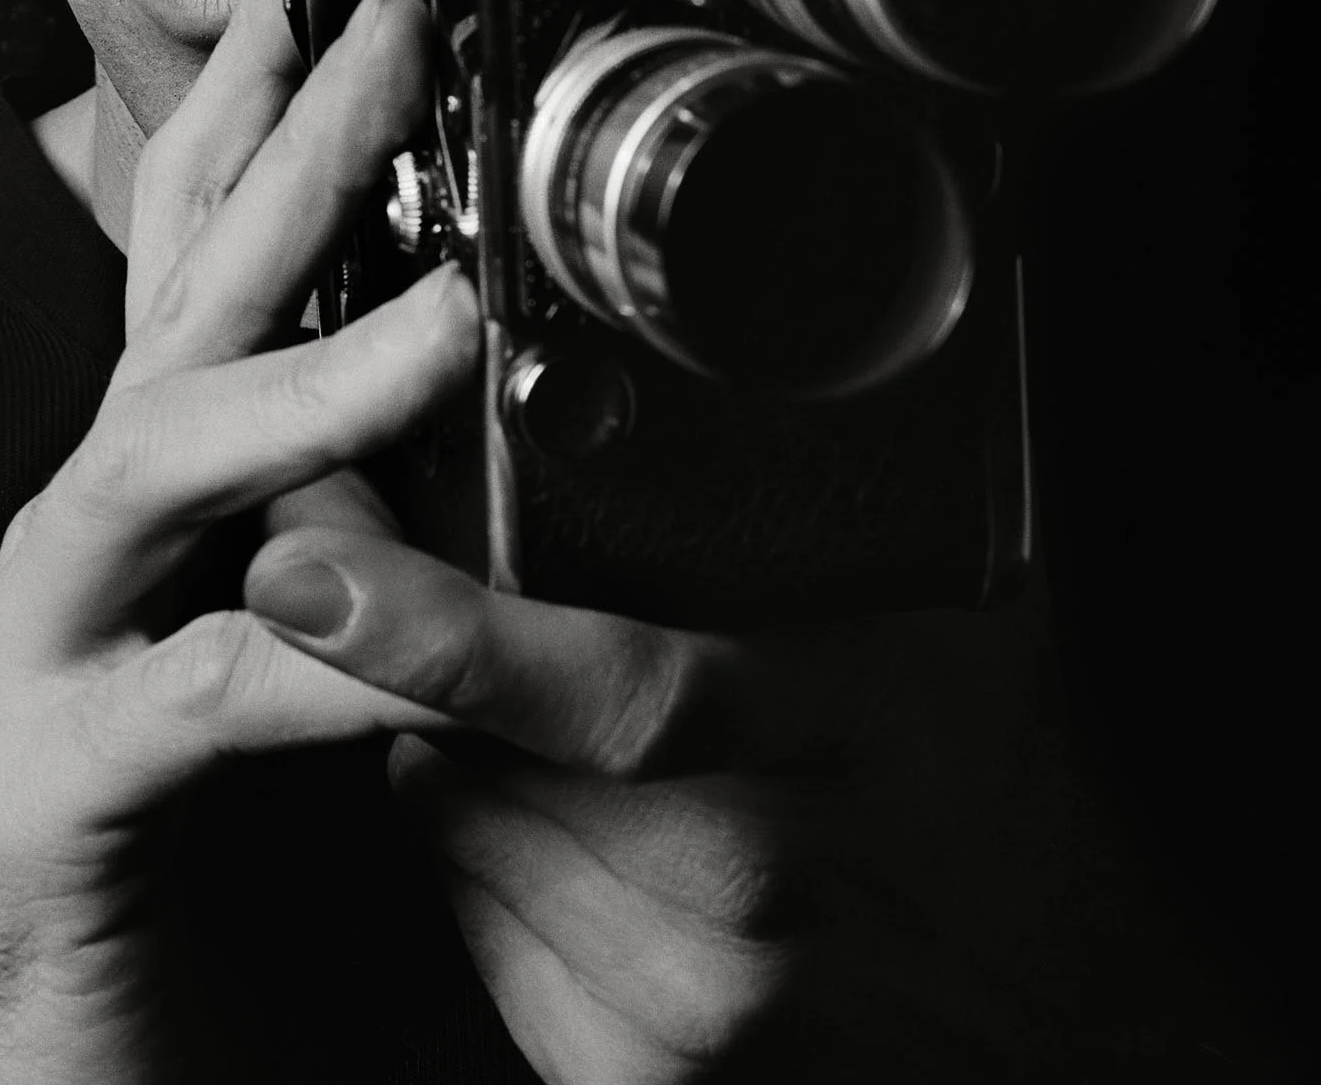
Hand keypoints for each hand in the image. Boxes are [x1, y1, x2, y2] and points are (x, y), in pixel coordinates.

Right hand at [0, 0, 475, 1083]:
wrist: (122, 1078)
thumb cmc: (232, 854)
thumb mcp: (316, 631)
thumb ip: (367, 502)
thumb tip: (481, 360)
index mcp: (151, 488)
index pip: (188, 252)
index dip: (251, 103)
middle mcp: (75, 536)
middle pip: (174, 300)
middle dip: (283, 154)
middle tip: (389, 24)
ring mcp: (35, 657)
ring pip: (152, 468)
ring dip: (303, 384)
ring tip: (442, 317)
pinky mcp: (38, 802)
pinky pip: (184, 707)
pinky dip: (303, 667)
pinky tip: (394, 652)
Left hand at [245, 491, 1240, 1082]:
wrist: (1070, 1011)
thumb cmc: (997, 787)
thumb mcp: (952, 614)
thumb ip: (812, 510)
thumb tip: (669, 363)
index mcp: (832, 749)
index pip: (614, 697)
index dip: (444, 634)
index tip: (306, 568)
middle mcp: (754, 899)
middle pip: (490, 766)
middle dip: (381, 653)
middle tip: (315, 544)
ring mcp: (696, 1013)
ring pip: (463, 835)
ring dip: (430, 739)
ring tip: (431, 658)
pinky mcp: (640, 1082)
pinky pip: (482, 924)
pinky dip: (471, 839)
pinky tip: (517, 784)